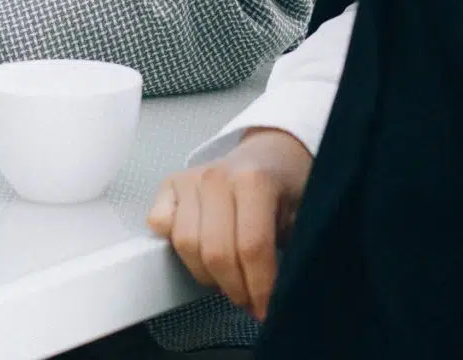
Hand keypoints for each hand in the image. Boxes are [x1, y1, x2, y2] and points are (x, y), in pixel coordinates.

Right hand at [146, 127, 313, 320]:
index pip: (252, 247)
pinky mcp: (169, 185)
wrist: (269, 154)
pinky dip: (175, 247)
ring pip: (185, 244)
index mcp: (254, 181)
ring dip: (207, 274)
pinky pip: (159, 226)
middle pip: (216, 252)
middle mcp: (217, 177)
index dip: (259, 287)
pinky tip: (199, 253)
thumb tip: (281, 293)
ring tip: (226, 280)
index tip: (266, 308)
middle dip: (234, 288)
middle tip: (248, 300)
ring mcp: (190, 179)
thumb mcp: (302, 215)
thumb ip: (290, 249)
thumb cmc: (285, 188)